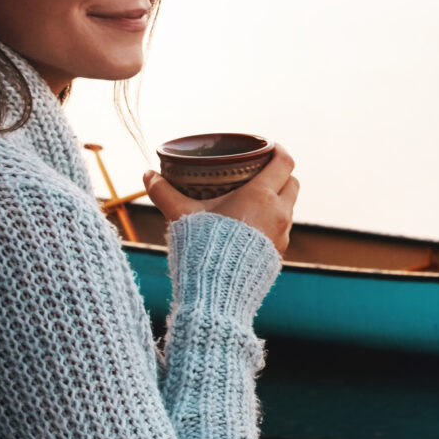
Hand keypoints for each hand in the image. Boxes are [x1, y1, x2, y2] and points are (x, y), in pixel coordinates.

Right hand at [144, 144, 297, 255]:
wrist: (216, 292)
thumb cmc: (202, 248)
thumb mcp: (181, 215)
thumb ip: (164, 193)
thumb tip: (147, 175)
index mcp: (261, 196)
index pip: (284, 162)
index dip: (277, 150)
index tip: (266, 146)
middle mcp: (279, 213)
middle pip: (292, 183)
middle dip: (280, 174)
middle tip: (258, 172)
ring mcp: (282, 236)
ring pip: (288, 208)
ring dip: (276, 200)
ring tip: (253, 199)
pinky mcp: (278, 255)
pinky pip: (281, 231)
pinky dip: (272, 223)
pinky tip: (251, 227)